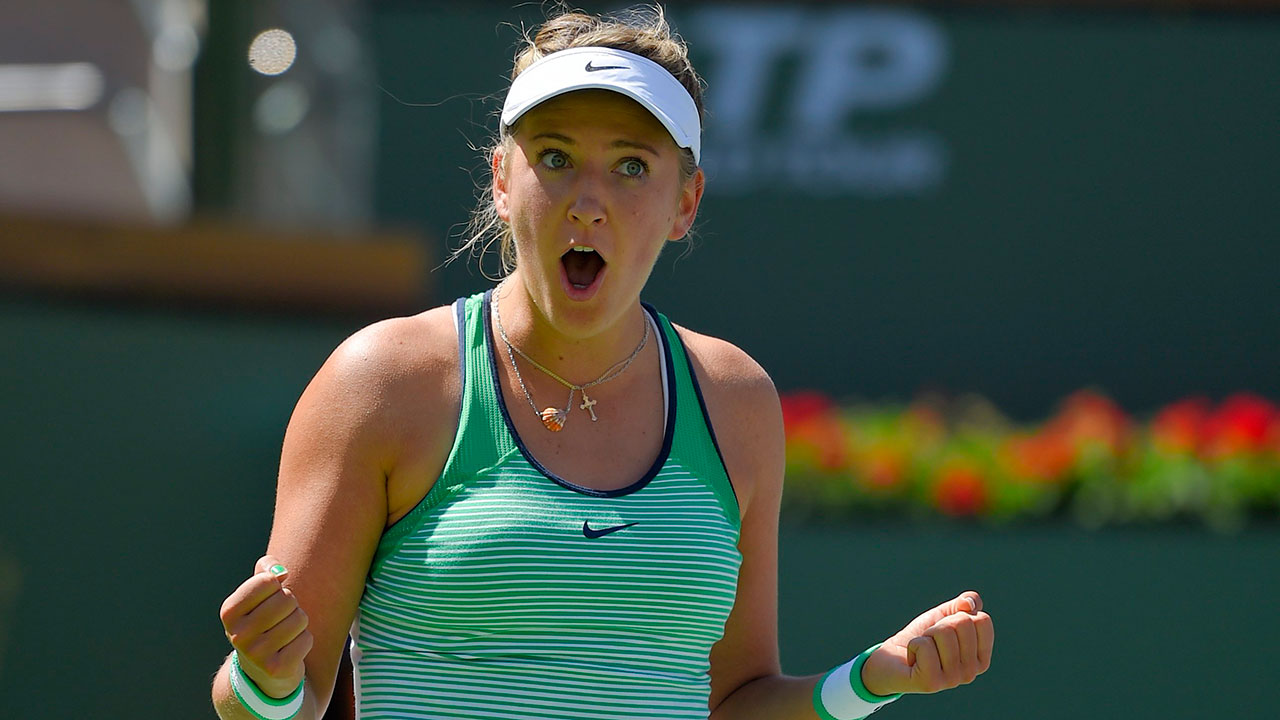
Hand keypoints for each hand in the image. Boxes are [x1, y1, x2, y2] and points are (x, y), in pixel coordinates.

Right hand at [219, 555, 313, 697]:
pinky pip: (306, 639)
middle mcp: (237, 634)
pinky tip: (289, 649)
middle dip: (291, 606)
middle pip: (287, 599)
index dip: (277, 587)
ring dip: (298, 623)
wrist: (260, 669)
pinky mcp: (275, 669)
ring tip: (284, 634)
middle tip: (280, 619)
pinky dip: (304, 641)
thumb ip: (266, 571)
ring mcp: (255, 654)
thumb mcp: (256, 595)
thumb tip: (280, 571)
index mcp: (229, 611)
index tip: (269, 600)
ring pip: (300, 619)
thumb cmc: (262, 621)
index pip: (268, 580)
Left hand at [860, 591, 993, 695]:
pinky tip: (913, 659)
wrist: (891, 659)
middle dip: (940, 624)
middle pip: (963, 623)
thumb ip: (965, 603)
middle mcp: (971, 673)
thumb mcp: (945, 615)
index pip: (983, 620)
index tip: (946, 629)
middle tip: (930, 640)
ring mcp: (952, 680)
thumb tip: (969, 604)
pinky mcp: (931, 683)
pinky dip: (914, 644)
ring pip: (944, 632)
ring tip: (922, 650)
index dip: (958, 615)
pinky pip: (925, 645)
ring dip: (926, 635)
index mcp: (981, 659)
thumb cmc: (922, 637)